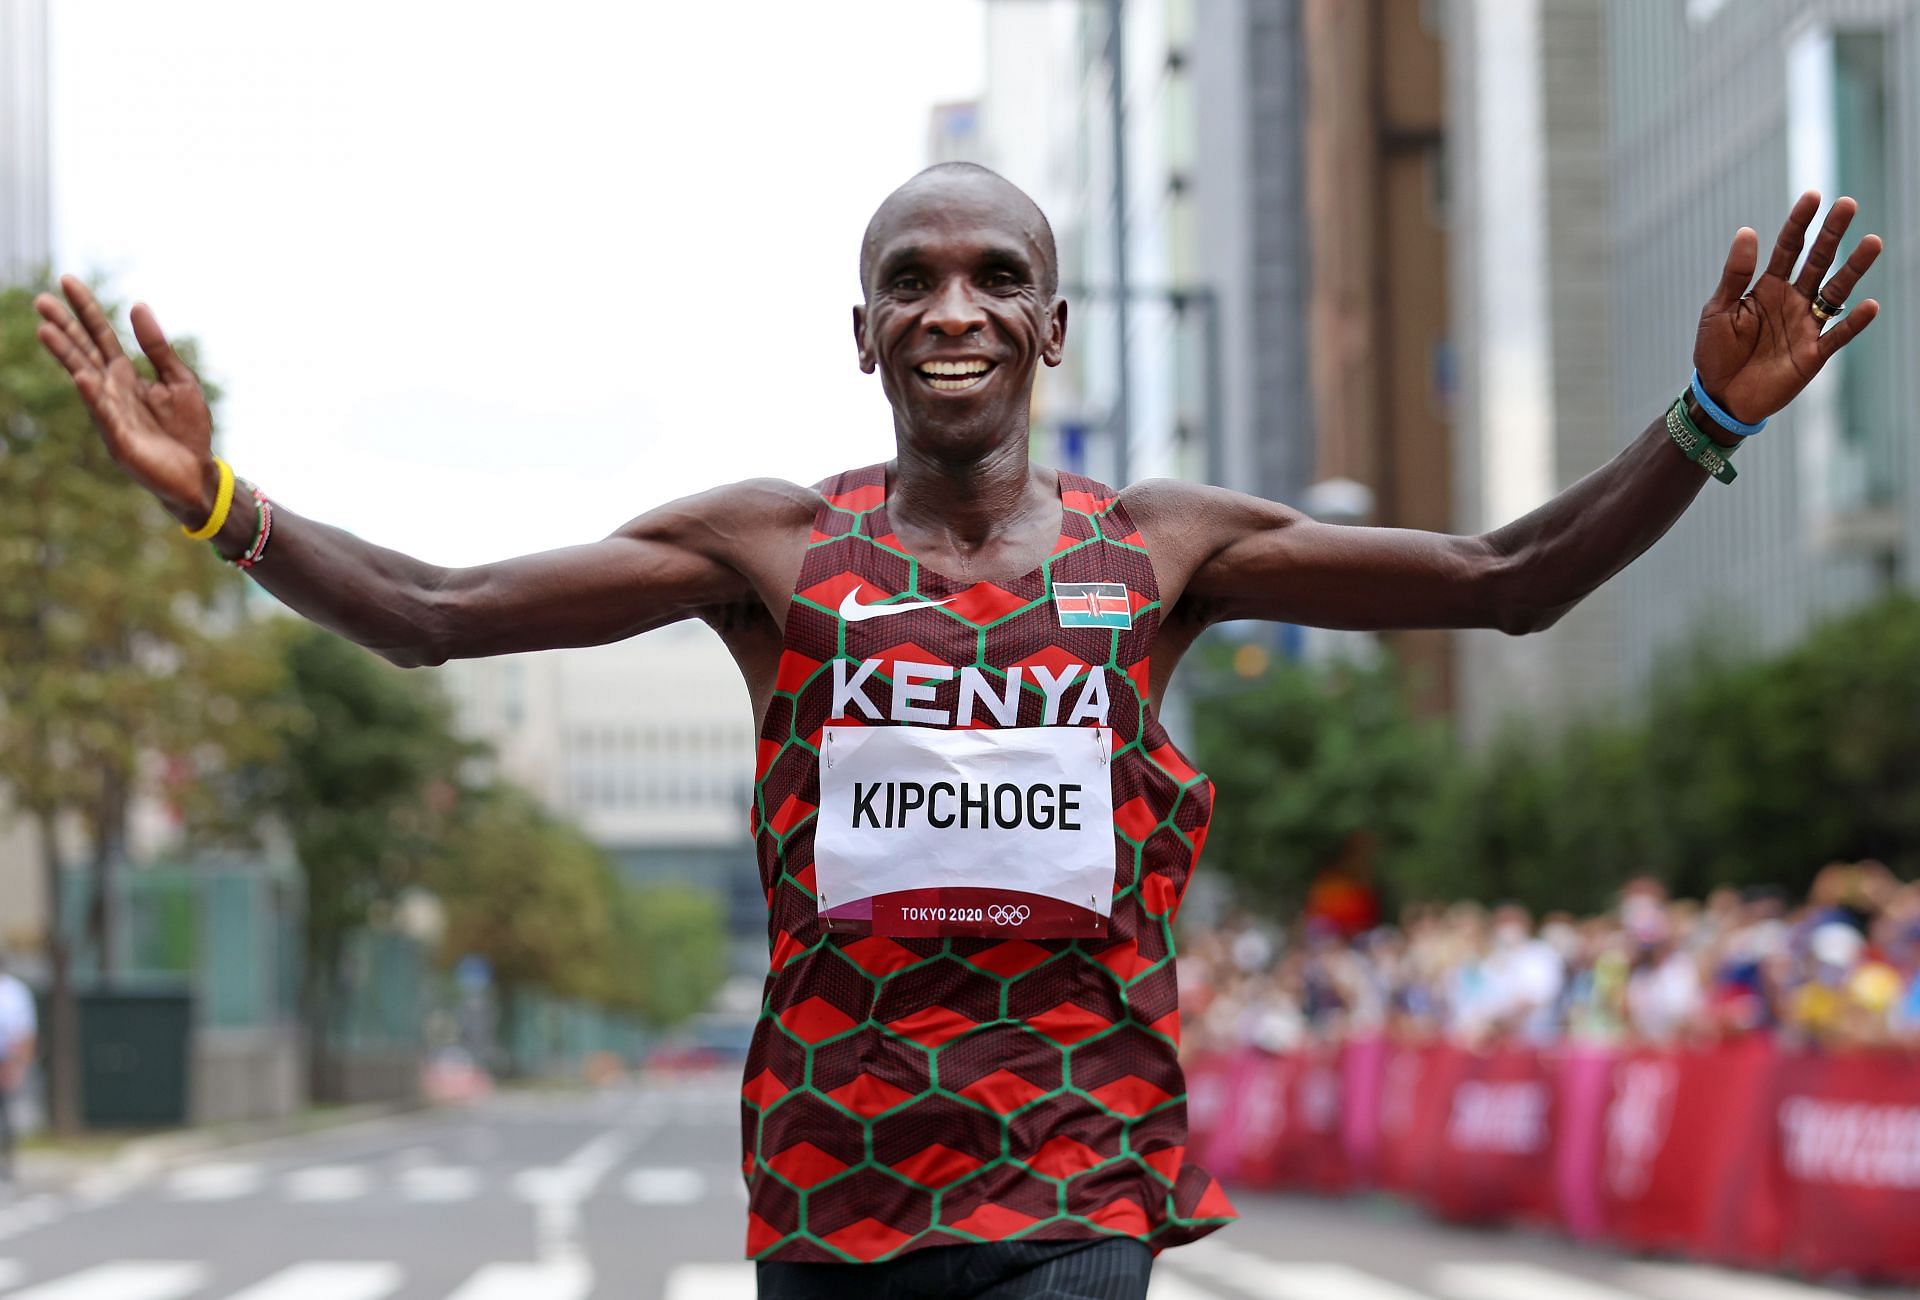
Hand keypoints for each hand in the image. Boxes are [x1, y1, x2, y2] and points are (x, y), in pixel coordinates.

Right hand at [34, 276, 218, 521]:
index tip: (66, 281)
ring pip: (86, 379)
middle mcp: (112, 391)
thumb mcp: (179, 380)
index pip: (100, 336)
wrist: (197, 474)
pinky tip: (82, 377)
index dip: (85, 310)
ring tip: (46, 329)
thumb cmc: (187, 429)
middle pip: (84, 352)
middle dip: (64, 327)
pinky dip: (94, 396)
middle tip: (41, 300)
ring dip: (67, 355)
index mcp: (126, 375)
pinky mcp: (120, 440)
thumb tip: (137, 305)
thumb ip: (158, 347)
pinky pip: (105, 415)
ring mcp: (111, 414)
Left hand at [1694, 191, 1881, 424]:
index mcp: (1767, 287)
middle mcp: (1792, 300)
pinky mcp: (1813, 353)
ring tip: (1873, 242)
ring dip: (1854, 268)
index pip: (1788, 248)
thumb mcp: (1718, 310)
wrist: (1720, 396)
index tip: (1814, 196)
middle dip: (1832, 234)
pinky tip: (1868, 304)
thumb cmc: (1716, 352)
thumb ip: (1735, 275)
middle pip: (1818, 261)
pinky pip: (1839, 335)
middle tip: (1848, 204)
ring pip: (1835, 291)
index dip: (1800, 223)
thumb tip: (1747, 231)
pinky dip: (1853, 322)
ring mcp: (1806, 325)